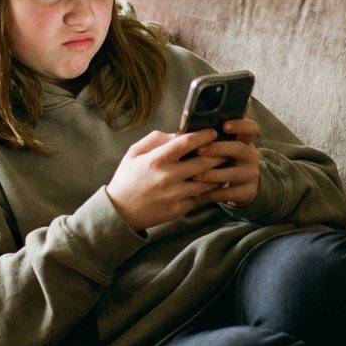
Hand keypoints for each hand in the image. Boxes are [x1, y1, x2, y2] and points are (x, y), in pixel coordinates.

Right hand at [106, 128, 222, 231]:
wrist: (119, 212)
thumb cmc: (127, 179)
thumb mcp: (134, 153)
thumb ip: (155, 139)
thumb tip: (176, 134)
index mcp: (157, 159)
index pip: (187, 142)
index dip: (204, 135)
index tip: (213, 133)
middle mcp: (168, 176)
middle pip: (204, 162)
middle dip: (218, 154)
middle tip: (225, 149)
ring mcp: (175, 194)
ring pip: (207, 182)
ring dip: (218, 173)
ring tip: (223, 167)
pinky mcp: (179, 209)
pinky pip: (199, 197)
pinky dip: (207, 190)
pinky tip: (210, 185)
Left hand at [189, 118, 260, 207]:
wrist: (242, 186)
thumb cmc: (223, 161)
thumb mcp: (222, 147)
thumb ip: (207, 139)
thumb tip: (178, 134)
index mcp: (244, 140)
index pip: (251, 128)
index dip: (240, 125)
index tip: (224, 126)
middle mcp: (250, 155)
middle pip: (239, 148)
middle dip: (218, 148)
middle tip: (199, 150)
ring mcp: (251, 174)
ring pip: (233, 173)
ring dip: (213, 174)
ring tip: (194, 175)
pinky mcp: (248, 191)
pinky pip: (231, 193)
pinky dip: (214, 193)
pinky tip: (199, 194)